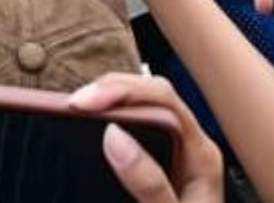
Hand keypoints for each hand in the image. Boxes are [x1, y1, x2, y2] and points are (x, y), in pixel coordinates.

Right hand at [69, 74, 223, 202]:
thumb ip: (148, 184)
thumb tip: (114, 137)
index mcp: (200, 156)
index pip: (163, 103)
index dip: (122, 93)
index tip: (84, 104)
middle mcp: (190, 148)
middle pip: (151, 96)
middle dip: (110, 90)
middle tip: (72, 104)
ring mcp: (175, 156)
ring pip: (143, 110)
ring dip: (109, 101)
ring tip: (76, 108)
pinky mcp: (158, 168)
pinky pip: (137, 130)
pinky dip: (110, 120)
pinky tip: (89, 124)